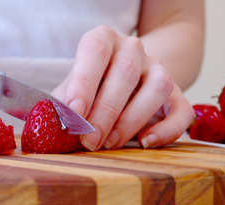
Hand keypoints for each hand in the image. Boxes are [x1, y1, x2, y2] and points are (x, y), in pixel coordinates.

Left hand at [52, 26, 193, 150]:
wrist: (127, 82)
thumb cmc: (91, 89)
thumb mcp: (71, 90)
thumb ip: (60, 104)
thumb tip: (43, 124)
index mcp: (103, 41)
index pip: (95, 52)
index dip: (84, 82)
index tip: (74, 112)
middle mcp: (133, 50)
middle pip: (125, 74)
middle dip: (104, 113)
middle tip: (88, 141)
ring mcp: (159, 70)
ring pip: (156, 89)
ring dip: (130, 121)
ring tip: (109, 143)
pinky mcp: (178, 95)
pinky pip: (181, 112)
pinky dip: (166, 131)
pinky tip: (145, 143)